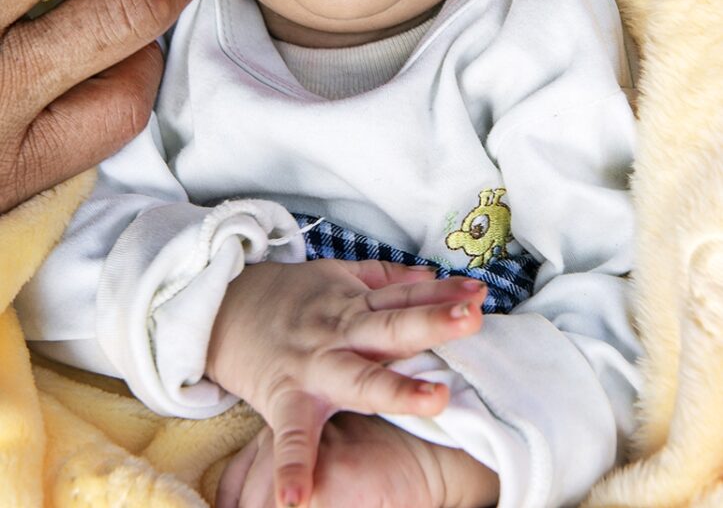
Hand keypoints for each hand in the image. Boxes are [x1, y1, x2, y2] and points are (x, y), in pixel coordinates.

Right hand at [207, 258, 484, 507]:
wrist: (222, 308)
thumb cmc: (291, 298)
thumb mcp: (338, 277)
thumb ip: (388, 280)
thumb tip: (433, 277)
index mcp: (355, 305)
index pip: (406, 298)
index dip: (443, 295)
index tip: (479, 294)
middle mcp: (340, 332)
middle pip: (392, 328)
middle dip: (432, 323)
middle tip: (473, 320)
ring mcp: (314, 365)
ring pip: (360, 376)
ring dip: (395, 388)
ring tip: (435, 401)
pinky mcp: (284, 396)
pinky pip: (291, 434)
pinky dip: (294, 465)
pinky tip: (300, 499)